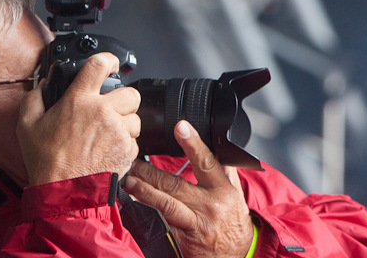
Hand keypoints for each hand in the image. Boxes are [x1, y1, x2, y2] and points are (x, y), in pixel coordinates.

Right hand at [17, 52, 140, 185]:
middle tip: (110, 110)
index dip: (108, 59)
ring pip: (135, 117)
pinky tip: (108, 150)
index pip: (99, 64)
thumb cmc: (47, 162)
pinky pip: (135, 140)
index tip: (110, 64)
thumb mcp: (27, 125)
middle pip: (130, 92)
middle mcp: (102, 111)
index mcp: (79, 100)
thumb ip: (34, 98)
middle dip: (122, 99)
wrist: (64, 192)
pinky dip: (126, 144)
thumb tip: (43, 86)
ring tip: (108, 135)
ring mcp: (118, 131)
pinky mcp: (128, 150)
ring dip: (125, 123)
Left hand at [124, 121, 252, 257]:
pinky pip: (162, 221)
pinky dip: (147, 210)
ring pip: (165, 202)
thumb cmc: (234, 227)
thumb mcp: (237, 197)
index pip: (207, 162)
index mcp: (224, 191)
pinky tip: (134, 202)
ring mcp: (195, 224)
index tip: (180, 127)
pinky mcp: (183, 239)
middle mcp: (210, 206)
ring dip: (144, 189)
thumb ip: (225, 173)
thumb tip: (217, 147)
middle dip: (151, 170)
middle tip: (133, 158)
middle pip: (175, 183)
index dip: (193, 143)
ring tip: (128, 179)